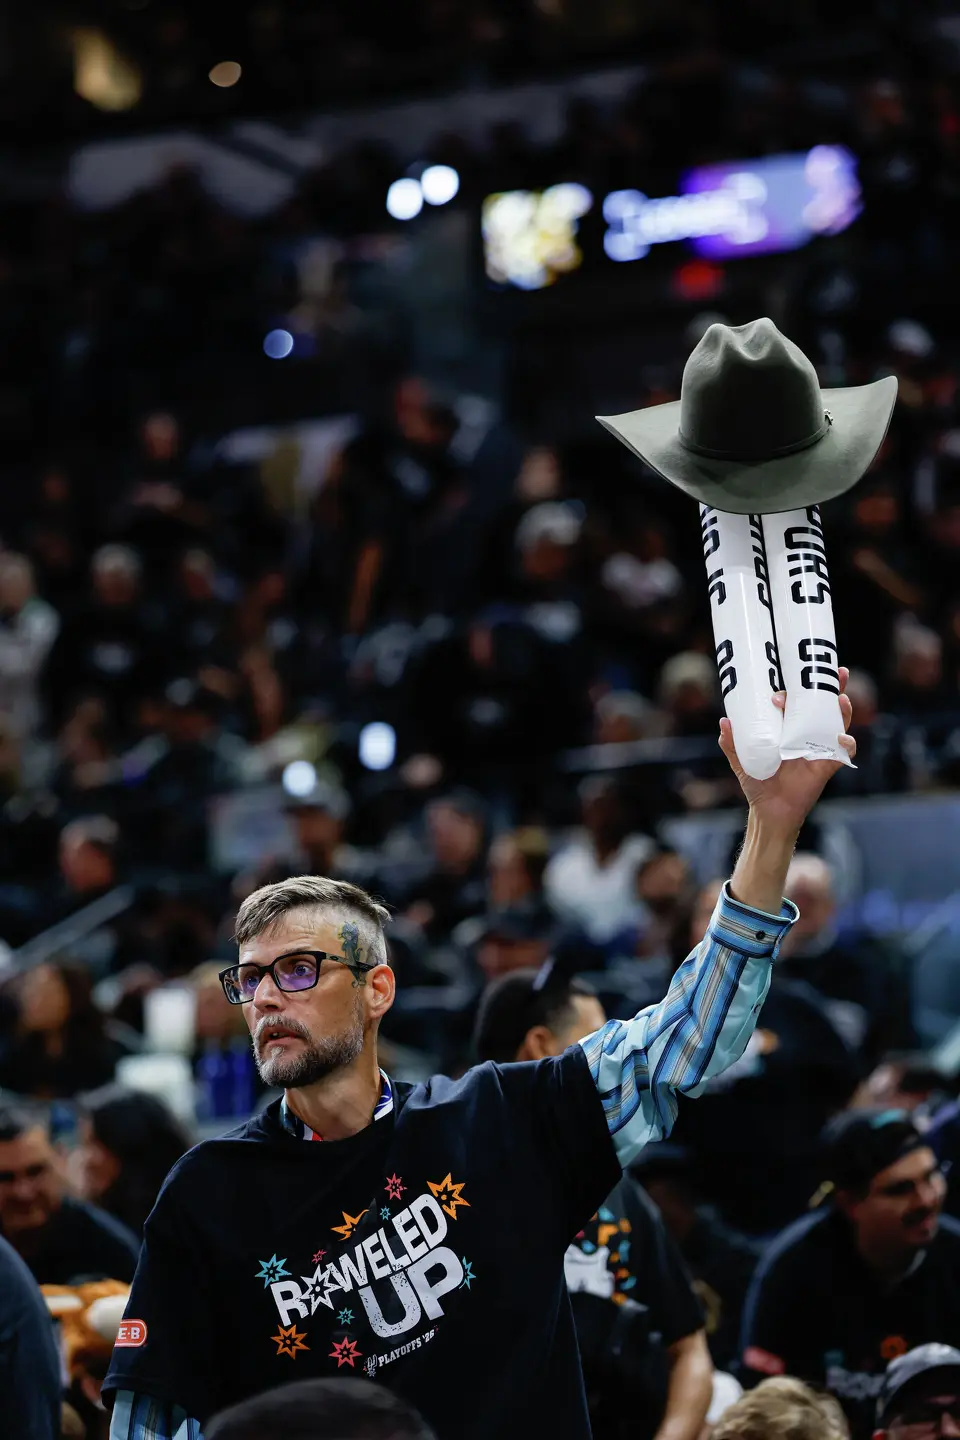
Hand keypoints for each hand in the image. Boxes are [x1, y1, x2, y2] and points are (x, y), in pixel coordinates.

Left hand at [719, 666, 854, 835]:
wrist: (768, 812)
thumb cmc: (758, 782)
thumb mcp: (741, 760)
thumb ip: (732, 744)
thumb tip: (724, 721)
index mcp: (789, 729)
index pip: (801, 702)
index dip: (801, 688)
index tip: (784, 686)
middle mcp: (807, 735)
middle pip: (825, 706)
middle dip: (834, 687)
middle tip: (838, 671)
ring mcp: (819, 749)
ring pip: (837, 724)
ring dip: (843, 710)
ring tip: (841, 698)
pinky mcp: (826, 767)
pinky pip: (843, 754)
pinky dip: (847, 744)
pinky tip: (842, 737)